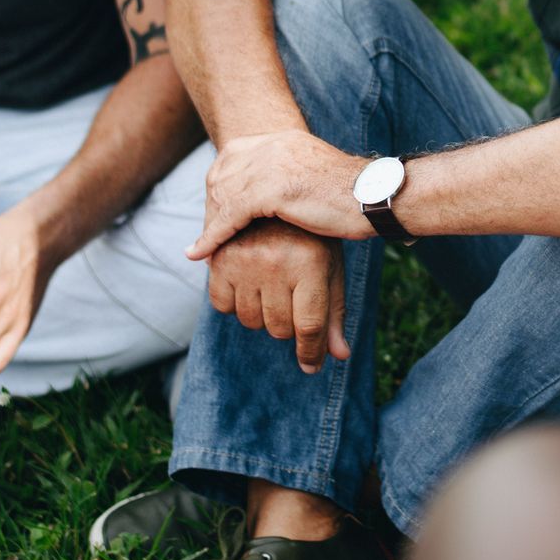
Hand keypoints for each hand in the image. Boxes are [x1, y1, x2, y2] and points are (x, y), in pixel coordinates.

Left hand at [187, 128, 364, 258]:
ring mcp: (273, 164)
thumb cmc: (354, 196)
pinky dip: (212, 236)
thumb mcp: (312, 174)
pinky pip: (230, 214)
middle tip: (205, 237)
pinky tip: (200, 253)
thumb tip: (270, 197)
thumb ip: (288, 175)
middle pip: (223, 175)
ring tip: (201, 249)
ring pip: (223, 195)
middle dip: (211, 208)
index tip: (214, 213)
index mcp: (283, 139)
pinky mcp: (274, 189)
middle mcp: (274, 145)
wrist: (378, 197)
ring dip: (209, 224)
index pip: (233, 156)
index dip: (219, 186)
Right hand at [208, 220, 349, 371]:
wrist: (275, 193)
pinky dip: (235, 303)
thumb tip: (339, 356)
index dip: (311, 352)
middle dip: (288, 326)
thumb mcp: (329, 267)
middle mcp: (277, 262)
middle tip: (292, 302)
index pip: (309, 325)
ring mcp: (245, 261)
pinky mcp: (220, 260)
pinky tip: (248, 284)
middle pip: (279, 329)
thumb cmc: (310, 237)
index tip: (311, 366)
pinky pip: (223, 306)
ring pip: (250, 321)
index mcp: (310, 263)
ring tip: (271, 288)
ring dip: (262, 315)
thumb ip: (334, 311)